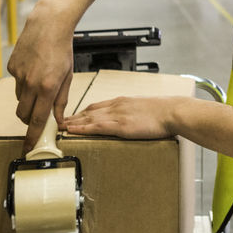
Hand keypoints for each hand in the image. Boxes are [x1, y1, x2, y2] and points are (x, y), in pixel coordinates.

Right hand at [7, 1, 74, 152]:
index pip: (37, 120)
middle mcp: (30, 83)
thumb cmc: (62, 50)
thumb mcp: (68, 76)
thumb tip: (58, 121)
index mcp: (47, 87)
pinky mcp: (11, 67)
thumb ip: (62, 101)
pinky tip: (33, 69)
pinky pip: (16, 83)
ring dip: (27, 100)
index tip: (27, 148)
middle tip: (37, 116)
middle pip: (23, 114)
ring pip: (19, 99)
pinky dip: (23, 83)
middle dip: (28, 120)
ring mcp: (19, 75)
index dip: (32, 136)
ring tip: (39, 84)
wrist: (48, 25)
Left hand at [61, 95, 175, 139]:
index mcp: (123, 101)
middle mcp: (116, 106)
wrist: (172, 111)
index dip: (83, 111)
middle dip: (74, 117)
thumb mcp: (145, 108)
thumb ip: (135, 112)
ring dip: (73, 123)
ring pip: (89, 118)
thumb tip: (133, 119)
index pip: (97, 105)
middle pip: (89, 111)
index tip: (74, 116)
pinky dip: (82, 129)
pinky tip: (73, 131)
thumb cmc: (164, 111)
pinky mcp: (120, 126)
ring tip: (61, 128)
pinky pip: (96, 127)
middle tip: (60, 122)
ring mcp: (117, 115)